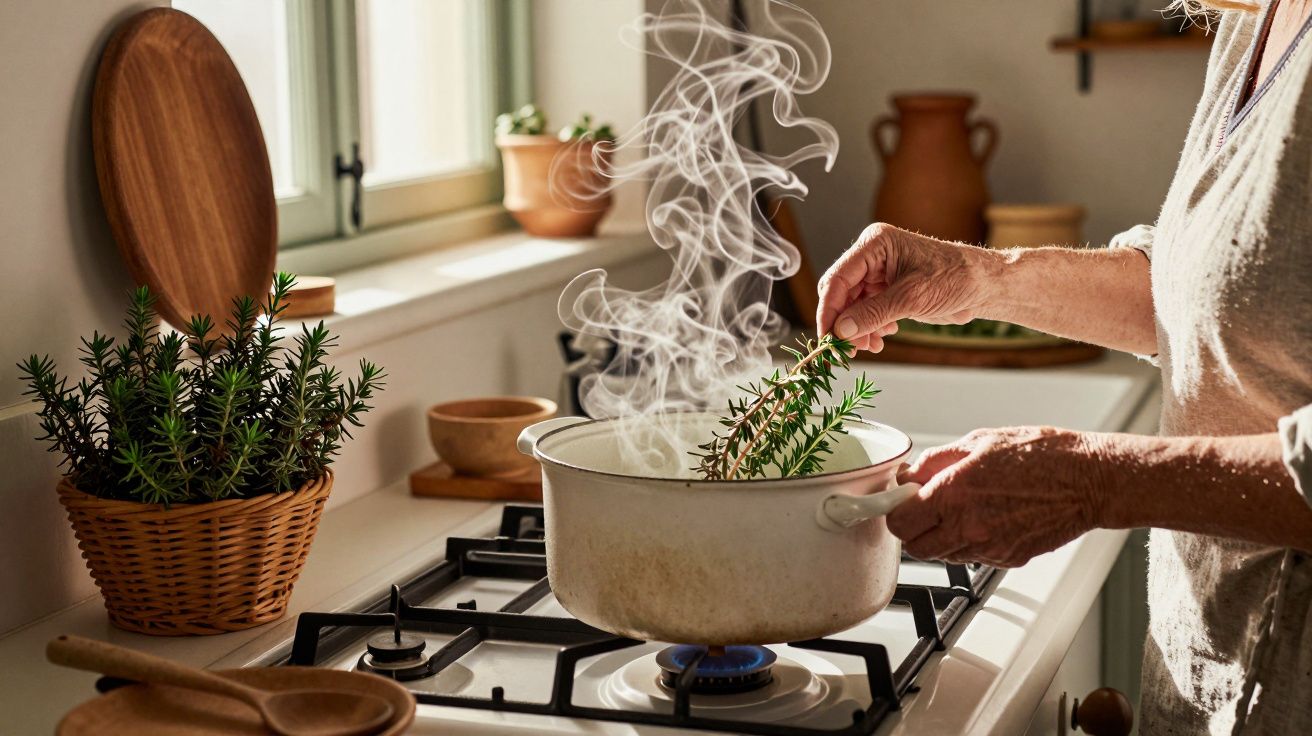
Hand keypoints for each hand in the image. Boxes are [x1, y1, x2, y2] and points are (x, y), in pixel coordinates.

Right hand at [816, 223, 992, 351]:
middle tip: (847, 350)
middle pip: (840, 293)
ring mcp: (879, 274)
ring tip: (870, 347)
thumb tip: (841, 331)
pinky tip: (880, 339)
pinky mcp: (887, 291)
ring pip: (851, 307)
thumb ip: (873, 313)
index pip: (838, 278)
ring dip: (857, 330)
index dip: (829, 310)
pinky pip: (866, 312)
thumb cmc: (956, 278)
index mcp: (875, 244)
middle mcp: (872, 256)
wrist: (984, 286)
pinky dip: (869, 329)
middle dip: (843, 323)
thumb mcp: (912, 297)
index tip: (828, 338)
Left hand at [887, 427, 1107, 567]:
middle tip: (928, 508)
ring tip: (964, 509)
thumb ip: (936, 461)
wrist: (1090, 479)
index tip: (904, 500)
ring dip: (943, 537)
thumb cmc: (1042, 454)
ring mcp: (989, 547)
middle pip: (916, 548)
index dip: (897, 511)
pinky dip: (971, 543)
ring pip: (944, 556)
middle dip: (916, 529)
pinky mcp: (1008, 559)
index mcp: (954, 492)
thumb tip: (909, 475)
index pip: (899, 522)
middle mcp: (968, 525)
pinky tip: (988, 518)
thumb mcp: (979, 442)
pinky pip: (973, 557)